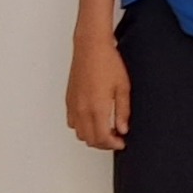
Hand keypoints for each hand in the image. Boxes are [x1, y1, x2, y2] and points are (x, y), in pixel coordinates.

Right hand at [66, 34, 130, 149]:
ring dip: (92, 136)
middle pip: (90, 139)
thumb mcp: (123, 87)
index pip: (102, 138)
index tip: (122, 143)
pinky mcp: (69, 101)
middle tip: (117, 138)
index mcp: (97, 108)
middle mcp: (82, 110)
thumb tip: (123, 129)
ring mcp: (73, 106)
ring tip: (108, 129)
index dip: (113, 144)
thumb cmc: (108, 63)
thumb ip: (122, 111)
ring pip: (80, 133)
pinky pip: (73, 123)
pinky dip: (83, 128)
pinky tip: (94, 120)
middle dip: (104, 143)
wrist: (90, 48)